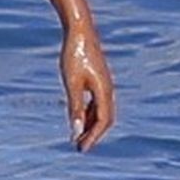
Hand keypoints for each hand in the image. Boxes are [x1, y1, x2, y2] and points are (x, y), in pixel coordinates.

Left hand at [62, 22, 113, 151]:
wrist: (80, 31)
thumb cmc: (74, 55)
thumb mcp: (72, 84)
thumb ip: (74, 108)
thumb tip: (75, 131)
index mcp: (104, 91)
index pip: (102, 121)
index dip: (93, 137)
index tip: (81, 149)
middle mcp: (108, 89)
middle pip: (106, 119)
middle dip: (94, 134)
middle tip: (80, 147)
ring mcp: (105, 83)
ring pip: (102, 110)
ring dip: (91, 124)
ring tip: (78, 136)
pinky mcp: (99, 78)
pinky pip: (98, 101)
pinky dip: (90, 112)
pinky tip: (78, 116)